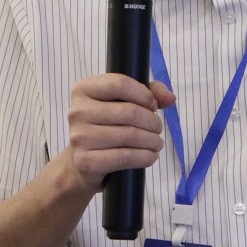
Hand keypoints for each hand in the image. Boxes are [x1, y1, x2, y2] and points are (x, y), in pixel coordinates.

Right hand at [66, 73, 174, 191]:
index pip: (119, 84)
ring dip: (152, 141)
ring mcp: (79, 138)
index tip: (153, 106)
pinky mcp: (86, 162)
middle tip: (158, 128)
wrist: (82, 163)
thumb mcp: (124, 102)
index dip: (144, 95)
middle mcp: (77, 111)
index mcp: (83, 90)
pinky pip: (125, 157)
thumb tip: (169, 98)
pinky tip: (150, 156)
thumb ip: (149, 92)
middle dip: (152, 122)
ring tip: (156, 143)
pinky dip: (145, 157)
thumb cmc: (106, 126)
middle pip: (129, 112)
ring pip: (129, 136)